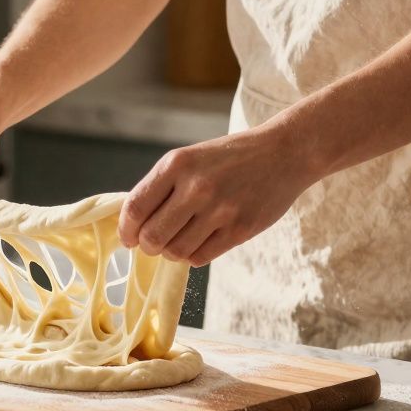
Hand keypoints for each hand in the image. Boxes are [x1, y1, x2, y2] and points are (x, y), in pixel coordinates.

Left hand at [118, 125, 318, 266]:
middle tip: (153, 243)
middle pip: (152, 236)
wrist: (284, 153)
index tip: (128, 237)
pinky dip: (193, 255)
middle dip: (147, 245)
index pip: (135, 208)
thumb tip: (133, 223)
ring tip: (179, 240)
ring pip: (176, 251)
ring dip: (171, 252)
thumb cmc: (230, 157)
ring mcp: (219, 210)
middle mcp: (196, 187)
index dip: (126, 229)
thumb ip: (162, 186)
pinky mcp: (239, 229)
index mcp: (176, 164)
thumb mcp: (189, 158)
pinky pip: (200, 257)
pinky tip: (200, 241)